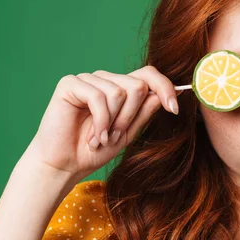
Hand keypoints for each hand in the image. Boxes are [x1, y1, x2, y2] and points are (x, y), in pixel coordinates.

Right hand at [23, 66, 181, 185]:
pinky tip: (92, 137)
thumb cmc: (95, 150)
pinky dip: (100, 122)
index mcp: (120, 88)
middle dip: (131, 117)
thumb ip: (144, 112)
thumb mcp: (128, 132)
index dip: (165, 88)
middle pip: (138, 85)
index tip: (174, 109)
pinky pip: (99, 97)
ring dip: (114, 123)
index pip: (148, 74)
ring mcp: (88, 80)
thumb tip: (165, 94)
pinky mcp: (70, 84)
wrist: (64, 165)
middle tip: (115, 136)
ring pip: (120, 92)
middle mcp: (105, 80)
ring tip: (100, 138)